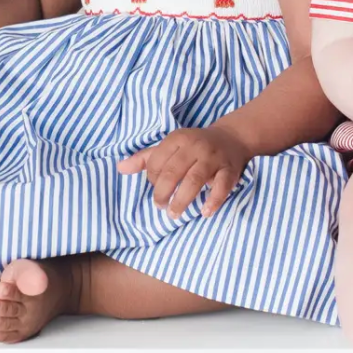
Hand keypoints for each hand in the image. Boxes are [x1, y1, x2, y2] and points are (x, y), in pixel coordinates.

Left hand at [118, 125, 249, 218]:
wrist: (231, 138)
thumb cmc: (194, 146)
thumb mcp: (170, 147)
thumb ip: (146, 158)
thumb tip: (120, 168)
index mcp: (177, 139)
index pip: (157, 162)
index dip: (152, 179)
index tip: (157, 188)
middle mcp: (195, 146)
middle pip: (173, 172)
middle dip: (162, 193)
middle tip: (160, 207)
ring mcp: (213, 157)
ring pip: (195, 180)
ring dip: (182, 200)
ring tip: (174, 214)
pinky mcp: (229, 169)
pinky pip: (222, 186)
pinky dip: (213, 200)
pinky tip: (205, 212)